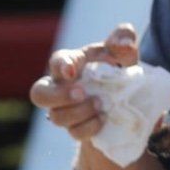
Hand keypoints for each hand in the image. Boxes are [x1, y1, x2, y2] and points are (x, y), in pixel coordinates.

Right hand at [28, 23, 138, 140]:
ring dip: (79, 112)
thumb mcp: (125, 50)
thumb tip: (121, 44)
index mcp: (72, 62)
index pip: (57, 61)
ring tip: (100, 104)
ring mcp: (66, 108)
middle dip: (57, 96)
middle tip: (81, 93)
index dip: (61, 66)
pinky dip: (90, 126)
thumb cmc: (120, 66)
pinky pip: (74, 132)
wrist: (130, 96)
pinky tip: (103, 118)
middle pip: (39, 94)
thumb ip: (124, 37)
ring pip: (56, 116)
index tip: (71, 72)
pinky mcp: (76, 126)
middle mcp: (62, 86)